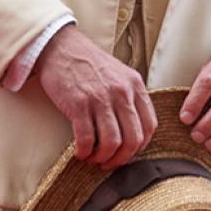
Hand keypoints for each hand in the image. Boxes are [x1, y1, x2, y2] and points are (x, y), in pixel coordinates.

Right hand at [37, 25, 156, 166]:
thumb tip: (133, 130)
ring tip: (93, 158)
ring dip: (103, 158)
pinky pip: (87, 139)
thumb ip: (130, 97)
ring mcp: (101, 98)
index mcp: (135, 85)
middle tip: (109, 162)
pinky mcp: (79, 104)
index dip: (140, 146)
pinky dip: (84, 152)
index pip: (150, 126)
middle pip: (133, 139)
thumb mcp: (119, 74)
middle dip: (122, 158)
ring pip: (112, 143)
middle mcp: (122, 92)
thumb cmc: (89, 64)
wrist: (61, 47)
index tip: (128, 152)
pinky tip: (80, 152)